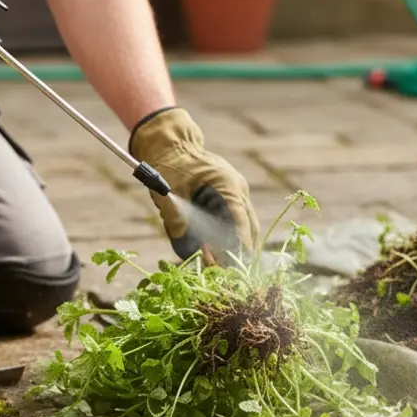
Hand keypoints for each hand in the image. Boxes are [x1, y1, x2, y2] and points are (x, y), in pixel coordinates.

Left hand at [129, 107, 259, 259]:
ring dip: (233, 245)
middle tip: (228, 274)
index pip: (241, 221)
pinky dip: (225, 237)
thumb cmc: (169, 163)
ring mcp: (234, 193)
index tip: (235, 267)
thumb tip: (186, 250)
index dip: (239, 246)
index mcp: (228, 185)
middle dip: (239, 251)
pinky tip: (213, 251)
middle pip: (249, 227)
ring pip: (243, 226)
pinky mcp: (226, 198)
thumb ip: (175, 219)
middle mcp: (237, 190)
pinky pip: (231, 222)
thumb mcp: (168, 191)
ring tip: (219, 266)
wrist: (169, 142)